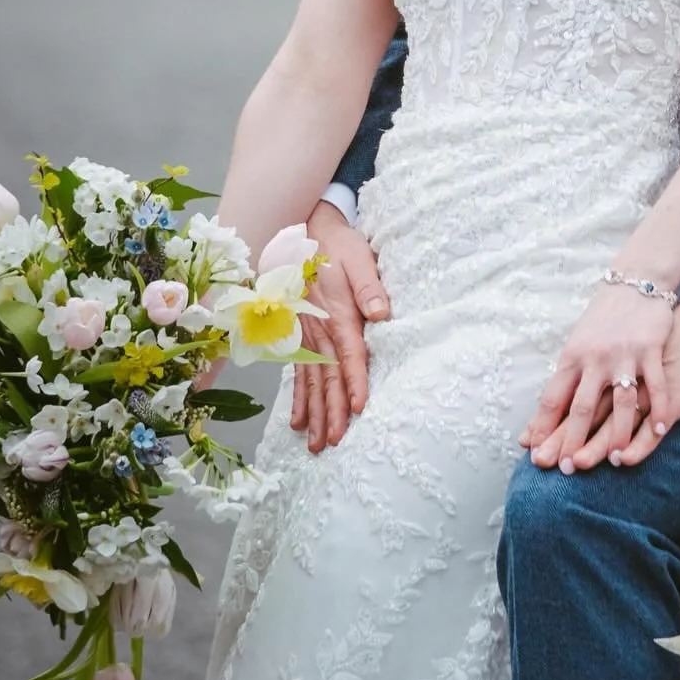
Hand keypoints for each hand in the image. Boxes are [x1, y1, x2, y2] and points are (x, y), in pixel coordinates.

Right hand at [289, 200, 389, 452]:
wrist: (307, 234)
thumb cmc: (338, 248)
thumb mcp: (359, 258)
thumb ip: (370, 285)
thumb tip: (381, 312)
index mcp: (338, 314)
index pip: (349, 355)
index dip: (354, 382)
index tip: (357, 409)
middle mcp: (319, 331)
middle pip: (328, 377)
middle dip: (331, 411)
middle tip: (333, 442)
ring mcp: (306, 336)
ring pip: (312, 381)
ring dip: (314, 413)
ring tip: (316, 444)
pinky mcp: (300, 336)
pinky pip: (299, 373)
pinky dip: (299, 399)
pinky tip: (298, 422)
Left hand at [520, 282, 674, 472]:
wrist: (635, 282)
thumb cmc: (603, 320)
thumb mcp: (578, 346)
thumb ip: (566, 380)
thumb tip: (545, 413)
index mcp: (572, 357)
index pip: (553, 399)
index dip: (544, 429)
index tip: (537, 455)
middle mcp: (595, 358)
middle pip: (582, 406)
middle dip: (573, 440)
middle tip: (568, 469)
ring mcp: (624, 354)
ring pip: (620, 400)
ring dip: (618, 432)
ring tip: (616, 458)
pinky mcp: (650, 349)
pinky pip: (656, 385)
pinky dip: (658, 409)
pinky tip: (659, 430)